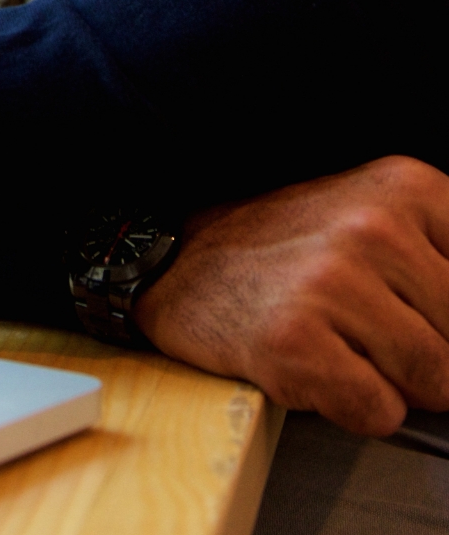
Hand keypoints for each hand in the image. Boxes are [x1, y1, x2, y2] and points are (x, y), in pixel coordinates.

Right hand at [135, 156, 448, 434]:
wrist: (180, 261)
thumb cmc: (286, 248)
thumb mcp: (378, 216)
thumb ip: (443, 260)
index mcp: (407, 187)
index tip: (424, 317)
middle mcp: (375, 228)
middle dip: (430, 353)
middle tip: (371, 328)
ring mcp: (334, 284)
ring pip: (434, 381)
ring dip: (394, 382)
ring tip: (344, 343)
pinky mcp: (297, 343)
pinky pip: (381, 413)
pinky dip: (356, 407)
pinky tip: (317, 365)